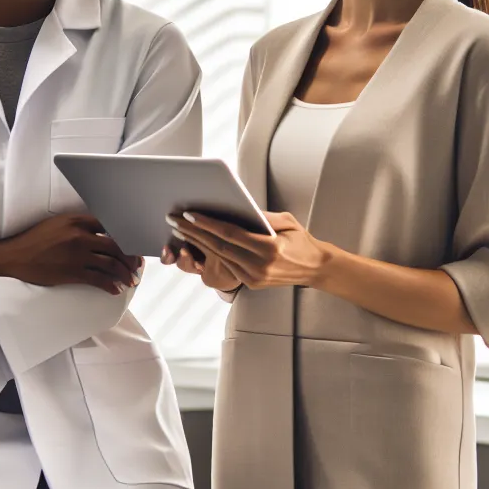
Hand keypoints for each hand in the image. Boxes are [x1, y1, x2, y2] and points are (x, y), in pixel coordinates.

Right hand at [0, 214, 140, 293]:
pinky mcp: (72, 272)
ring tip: (131, 281)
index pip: (111, 225)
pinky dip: (110, 286)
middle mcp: (80, 236)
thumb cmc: (36, 240)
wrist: (15, 257)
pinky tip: (115, 290)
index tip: (134, 246)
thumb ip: (79, 226)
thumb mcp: (58, 224)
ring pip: (111, 264)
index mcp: (77, 221)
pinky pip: (98, 279)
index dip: (126, 237)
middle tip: (137, 267)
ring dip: (124, 274)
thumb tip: (101, 234)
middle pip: (116, 246)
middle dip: (131, 259)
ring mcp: (76, 254)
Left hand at [170, 211, 330, 290]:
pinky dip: (209, 253)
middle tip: (174, 219)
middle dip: (194, 232)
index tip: (189, 214)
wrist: (314, 268)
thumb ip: (260, 215)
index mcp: (270, 249)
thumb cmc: (300, 240)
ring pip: (218, 258)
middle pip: (219, 247)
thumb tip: (234, 205)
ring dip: (197, 242)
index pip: (230, 234)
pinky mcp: (250, 284)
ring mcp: (254, 278)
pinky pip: (225, 265)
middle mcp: (259, 267)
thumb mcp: (286, 221)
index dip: (207, 224)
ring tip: (179, 228)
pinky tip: (196, 242)